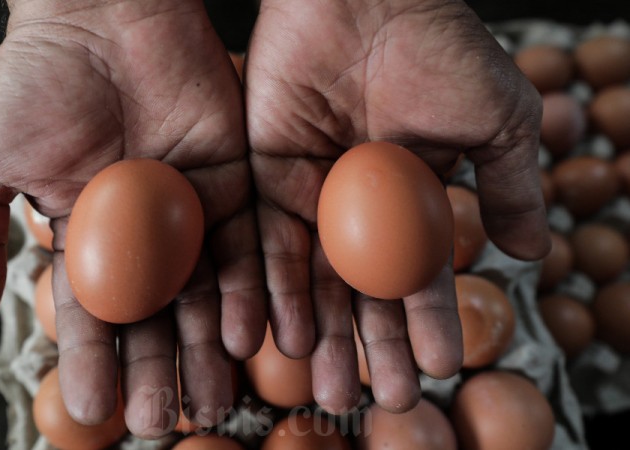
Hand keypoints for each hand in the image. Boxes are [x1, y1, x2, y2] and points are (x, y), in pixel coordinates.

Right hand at [0, 0, 264, 436]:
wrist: (101, 15)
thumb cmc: (33, 82)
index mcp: (86, 239)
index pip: (90, 316)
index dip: (90, 366)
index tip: (91, 415)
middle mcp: (143, 238)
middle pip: (155, 319)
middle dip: (158, 373)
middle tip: (165, 424)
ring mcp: (192, 214)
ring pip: (206, 296)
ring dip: (210, 351)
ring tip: (215, 402)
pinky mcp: (236, 185)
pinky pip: (247, 247)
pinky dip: (246, 292)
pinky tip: (246, 336)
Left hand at [245, 0, 549, 412]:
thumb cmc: (440, 51)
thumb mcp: (496, 121)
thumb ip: (510, 188)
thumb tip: (533, 253)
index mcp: (413, 200)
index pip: (421, 276)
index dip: (430, 323)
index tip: (439, 368)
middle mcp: (360, 208)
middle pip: (364, 292)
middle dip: (376, 347)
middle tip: (387, 400)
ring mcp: (312, 196)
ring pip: (315, 281)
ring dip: (323, 336)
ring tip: (329, 388)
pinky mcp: (266, 178)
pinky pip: (268, 244)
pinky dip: (276, 291)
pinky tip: (286, 337)